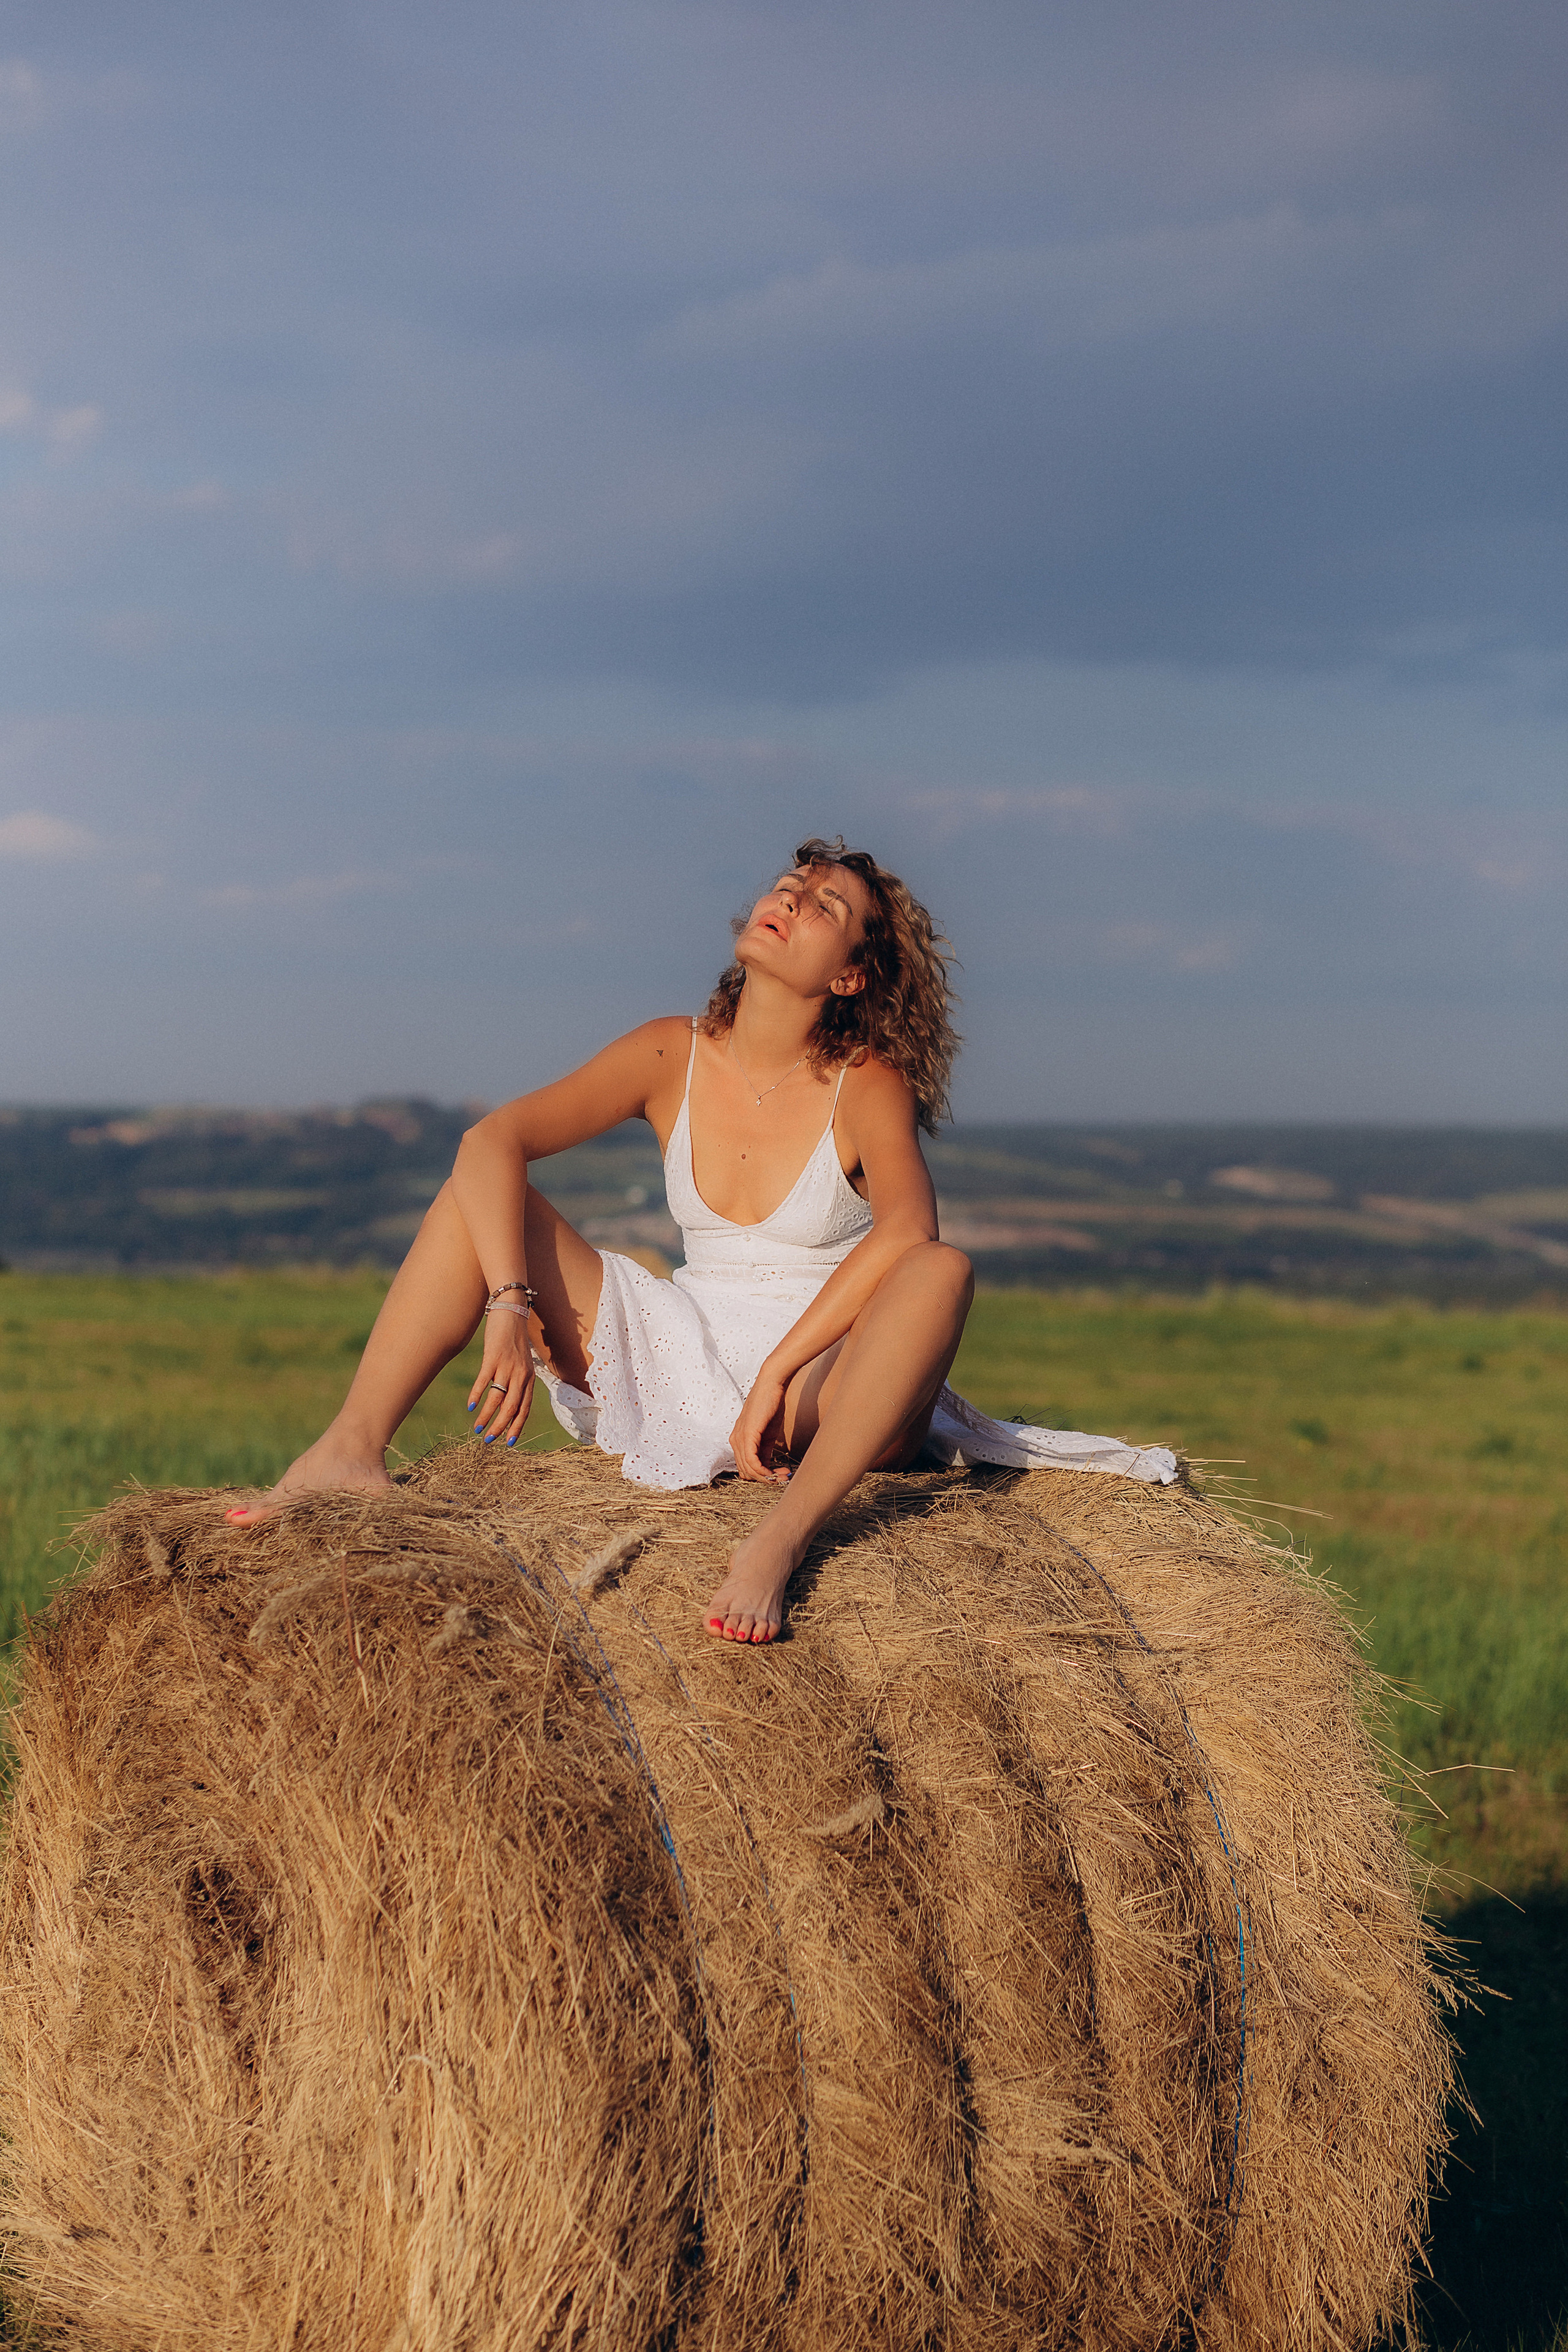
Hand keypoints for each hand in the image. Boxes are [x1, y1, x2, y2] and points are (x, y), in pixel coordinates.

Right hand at [468, 1316, 535, 1446]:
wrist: (512, 1312)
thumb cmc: (514, 1340)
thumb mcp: (522, 1362)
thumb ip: (518, 1381)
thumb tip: (507, 1403)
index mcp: (529, 1378)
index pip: (524, 1409)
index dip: (517, 1427)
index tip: (509, 1443)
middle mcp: (521, 1374)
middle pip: (511, 1408)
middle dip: (500, 1427)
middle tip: (489, 1440)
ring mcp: (507, 1366)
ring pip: (497, 1399)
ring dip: (485, 1416)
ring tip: (477, 1429)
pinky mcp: (492, 1357)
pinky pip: (483, 1382)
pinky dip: (476, 1396)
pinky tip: (470, 1406)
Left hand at [730, 1363, 791, 1483]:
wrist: (772, 1384)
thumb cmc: (771, 1404)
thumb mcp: (768, 1433)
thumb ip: (764, 1450)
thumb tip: (767, 1468)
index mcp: (739, 1439)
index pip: (746, 1467)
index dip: (763, 1476)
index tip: (780, 1476)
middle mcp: (735, 1440)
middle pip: (747, 1471)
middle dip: (766, 1479)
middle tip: (784, 1478)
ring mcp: (739, 1438)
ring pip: (749, 1469)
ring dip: (768, 1476)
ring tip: (785, 1475)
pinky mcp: (747, 1435)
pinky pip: (752, 1461)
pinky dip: (764, 1471)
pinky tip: (777, 1472)